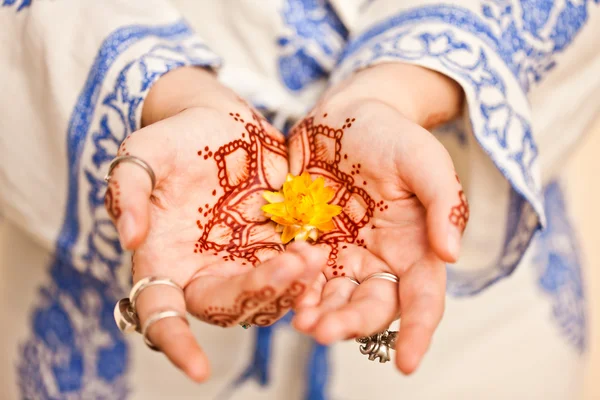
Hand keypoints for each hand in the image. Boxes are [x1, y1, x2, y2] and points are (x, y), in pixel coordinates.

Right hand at [105, 67, 326, 380]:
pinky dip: (307, 273)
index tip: (198, 370)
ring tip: (312, 258)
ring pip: (266, 295)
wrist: (217, 123)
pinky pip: (293, 271)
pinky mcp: (274, 245)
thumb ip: (128, 192)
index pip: (162, 315)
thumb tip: (128, 238)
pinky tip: (321, 258)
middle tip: (288, 267)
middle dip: (257, 293)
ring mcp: (242, 261)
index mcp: (166, 263)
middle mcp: (205, 271)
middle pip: (227, 306)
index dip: (176, 344)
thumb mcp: (141, 156)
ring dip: (289, 286)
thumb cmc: (172, 141)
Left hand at [290, 64, 466, 373]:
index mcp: (415, 246)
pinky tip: (285, 297)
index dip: (419, 331)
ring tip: (302, 321)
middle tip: (325, 331)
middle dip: (352, 323)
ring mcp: (342, 254)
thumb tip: (451, 255)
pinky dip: (296, 290)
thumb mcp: (425, 159)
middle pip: (372, 306)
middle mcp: (379, 259)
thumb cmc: (392, 135)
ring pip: (336, 299)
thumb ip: (443, 202)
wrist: (345, 115)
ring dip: (321, 315)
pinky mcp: (309, 243)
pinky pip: (303, 277)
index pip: (422, 298)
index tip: (407, 364)